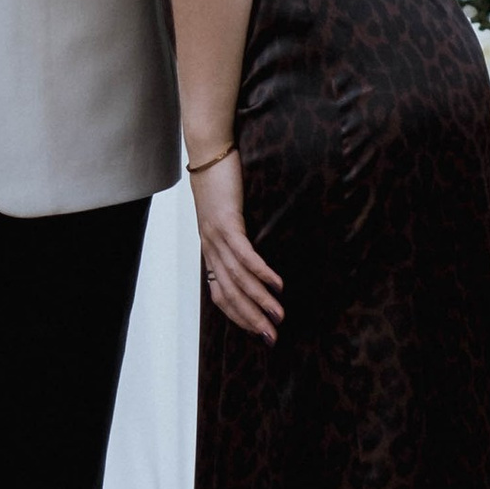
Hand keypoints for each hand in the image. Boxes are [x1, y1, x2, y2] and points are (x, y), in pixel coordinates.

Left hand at [190, 151, 280, 340]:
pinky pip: (245, 254)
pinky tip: (277, 285)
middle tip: (273, 338)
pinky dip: (261, 272)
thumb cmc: (221, 180)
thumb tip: (255, 252)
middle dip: (252, 319)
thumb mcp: (228, 214)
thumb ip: (238, 235)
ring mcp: (216, 236)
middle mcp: (210, 247)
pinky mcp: (227, 221)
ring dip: (260, 301)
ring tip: (280, 317)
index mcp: (211, 250)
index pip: (221, 295)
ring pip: (237, 279)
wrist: (209, 149)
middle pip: (230, 294)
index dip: (239, 317)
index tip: (259, 333)